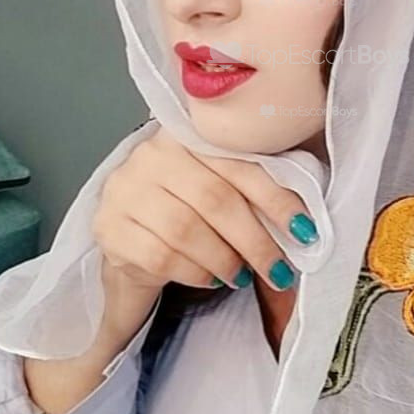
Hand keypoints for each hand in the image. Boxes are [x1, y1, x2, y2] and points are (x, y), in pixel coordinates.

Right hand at [93, 124, 316, 294]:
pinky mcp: (108, 228)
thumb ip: (251, 192)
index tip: (305, 230)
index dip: (277, 198)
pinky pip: (161, 256)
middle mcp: (150, 155)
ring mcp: (124, 190)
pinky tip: (211, 279)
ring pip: (187, 229)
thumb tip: (304, 225)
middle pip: (215, 198)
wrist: (130, 245)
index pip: (239, 163)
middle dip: (256, 240)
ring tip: (242, 275)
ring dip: (225, 259)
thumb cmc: (185, 213)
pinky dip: (196, 272)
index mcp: (185, 134)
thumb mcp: (218, 190)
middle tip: (280, 270)